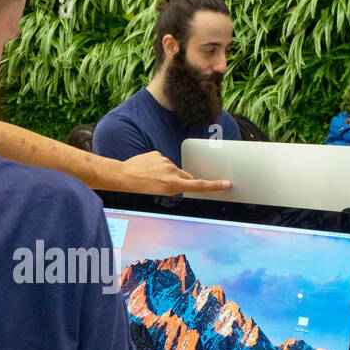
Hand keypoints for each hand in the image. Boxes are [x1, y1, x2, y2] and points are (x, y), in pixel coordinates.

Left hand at [116, 151, 230, 195]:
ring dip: (168, 174)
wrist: (122, 176)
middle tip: (169, 187)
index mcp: (173, 184)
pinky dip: (159, 166)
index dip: (214, 186)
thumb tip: (182, 183)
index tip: (227, 183)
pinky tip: (148, 171)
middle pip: (186, 177)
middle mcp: (171, 172)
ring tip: (152, 179)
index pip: (198, 185)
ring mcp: (165, 161)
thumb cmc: (139, 189)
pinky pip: (163, 162)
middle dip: (183, 181)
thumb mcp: (160, 194)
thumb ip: (174, 188)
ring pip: (173, 169)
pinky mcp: (158, 154)